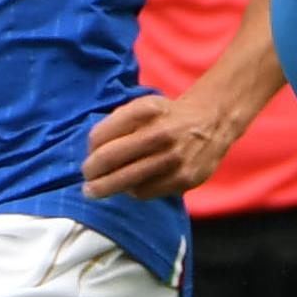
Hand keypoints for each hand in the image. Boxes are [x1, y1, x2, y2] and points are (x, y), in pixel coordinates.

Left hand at [84, 90, 239, 198]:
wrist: (211, 123)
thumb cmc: (168, 116)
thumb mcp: (144, 105)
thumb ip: (118, 122)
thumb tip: (92, 151)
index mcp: (145, 110)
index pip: (101, 134)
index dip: (89, 149)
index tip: (87, 156)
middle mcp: (160, 133)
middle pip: (109, 158)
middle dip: (91, 172)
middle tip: (85, 179)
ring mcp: (173, 158)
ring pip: (126, 180)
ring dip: (105, 188)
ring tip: (95, 190)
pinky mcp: (183, 179)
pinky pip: (145, 192)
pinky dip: (131, 191)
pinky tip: (127, 188)